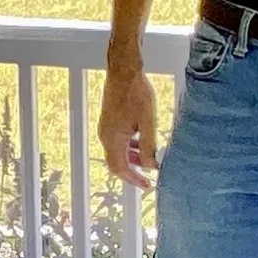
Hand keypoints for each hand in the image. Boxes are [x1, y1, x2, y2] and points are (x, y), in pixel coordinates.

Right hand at [98, 63, 159, 185]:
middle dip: (132, 172)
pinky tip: (141, 143)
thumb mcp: (148, 122)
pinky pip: (117, 142)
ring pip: (117, 153)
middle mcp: (105, 136)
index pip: (121, 169)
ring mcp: (105, 128)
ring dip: (132, 159)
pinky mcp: (108, 122)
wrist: (123, 72)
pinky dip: (129, 148)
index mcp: (113, 139)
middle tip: (147, 179)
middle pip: (116, 164)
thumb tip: (151, 166)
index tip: (147, 185)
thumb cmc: (136, 93)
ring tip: (148, 161)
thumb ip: (149, 146)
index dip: (134, 179)